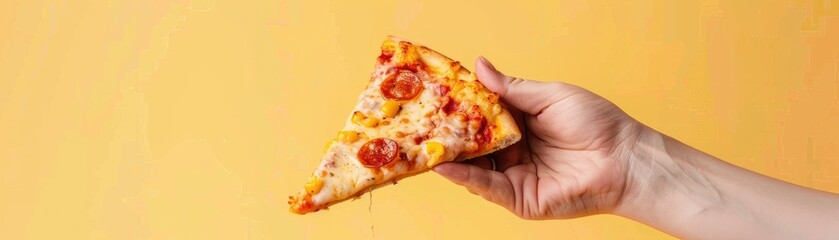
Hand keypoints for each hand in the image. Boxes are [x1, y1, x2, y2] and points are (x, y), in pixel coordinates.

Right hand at [433, 57, 643, 218]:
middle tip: (421, 122)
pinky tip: (446, 167)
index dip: (460, 108)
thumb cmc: (596, 123)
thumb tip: (478, 66)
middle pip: (474, 144)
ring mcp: (516, 177)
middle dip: (449, 134)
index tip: (437, 96)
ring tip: (424, 144)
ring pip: (475, 167)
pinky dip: (465, 178)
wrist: (624, 159)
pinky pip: (488, 188)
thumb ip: (511, 88)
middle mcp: (515, 152)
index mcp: (521, 126)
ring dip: (450, 157)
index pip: (482, 117)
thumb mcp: (549, 96)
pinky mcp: (520, 199)